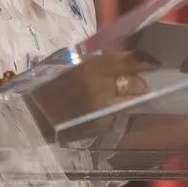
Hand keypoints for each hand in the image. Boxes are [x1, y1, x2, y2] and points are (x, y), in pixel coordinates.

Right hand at [24, 50, 159, 139]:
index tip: (153, 63)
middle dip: (138, 82)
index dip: (145, 60)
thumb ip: (97, 64)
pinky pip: (118, 116)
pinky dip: (116, 113)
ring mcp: (104, 109)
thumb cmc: (50, 86)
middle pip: (136, 82)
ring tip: (121, 97)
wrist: (33, 115)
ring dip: (130, 99)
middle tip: (136, 82)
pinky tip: (107, 111)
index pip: (129, 60)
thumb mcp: (72, 65)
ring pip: (130, 101)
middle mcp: (102, 87)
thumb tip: (122, 62)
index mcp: (92, 66)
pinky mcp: (102, 126)